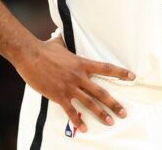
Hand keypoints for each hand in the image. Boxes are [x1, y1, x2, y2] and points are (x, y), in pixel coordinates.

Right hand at [14, 32, 134, 132]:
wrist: (30, 55)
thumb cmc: (44, 48)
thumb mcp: (60, 43)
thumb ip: (66, 42)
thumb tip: (64, 33)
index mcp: (82, 63)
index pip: (106, 68)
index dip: (120, 73)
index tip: (132, 77)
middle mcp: (79, 77)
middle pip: (101, 92)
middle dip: (114, 104)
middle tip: (124, 112)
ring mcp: (69, 87)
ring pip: (89, 104)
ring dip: (100, 114)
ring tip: (109, 122)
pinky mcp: (58, 96)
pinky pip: (70, 111)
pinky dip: (77, 121)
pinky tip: (83, 128)